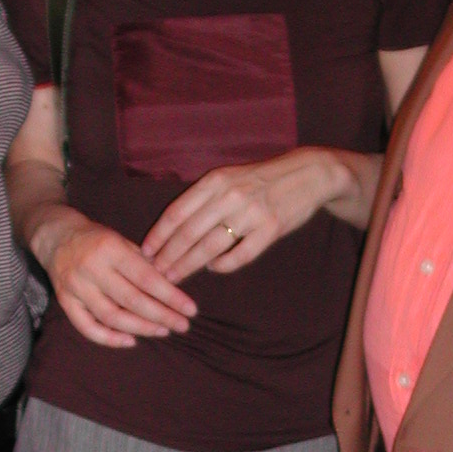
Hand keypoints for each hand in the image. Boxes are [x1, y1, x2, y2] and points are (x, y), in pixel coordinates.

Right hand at [36, 206, 196, 346]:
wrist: (55, 236)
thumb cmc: (96, 239)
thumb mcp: (121, 240)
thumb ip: (143, 263)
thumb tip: (172, 287)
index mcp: (110, 248)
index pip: (146, 278)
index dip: (170, 296)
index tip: (190, 309)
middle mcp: (91, 268)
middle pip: (131, 300)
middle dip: (161, 316)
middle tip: (182, 325)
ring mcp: (76, 287)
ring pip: (112, 317)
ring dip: (140, 328)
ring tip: (162, 331)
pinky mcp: (65, 302)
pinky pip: (87, 327)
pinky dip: (109, 338)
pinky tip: (131, 340)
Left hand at [141, 149, 353, 283]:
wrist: (306, 174)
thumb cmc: (261, 179)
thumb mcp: (230, 178)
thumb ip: (204, 198)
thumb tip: (175, 229)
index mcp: (215, 181)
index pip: (177, 212)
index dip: (159, 235)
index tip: (145, 252)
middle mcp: (230, 195)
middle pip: (189, 233)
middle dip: (167, 256)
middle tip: (154, 273)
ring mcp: (251, 213)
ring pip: (209, 246)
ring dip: (187, 265)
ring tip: (173, 277)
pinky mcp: (270, 228)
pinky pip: (240, 255)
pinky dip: (223, 265)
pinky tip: (212, 269)